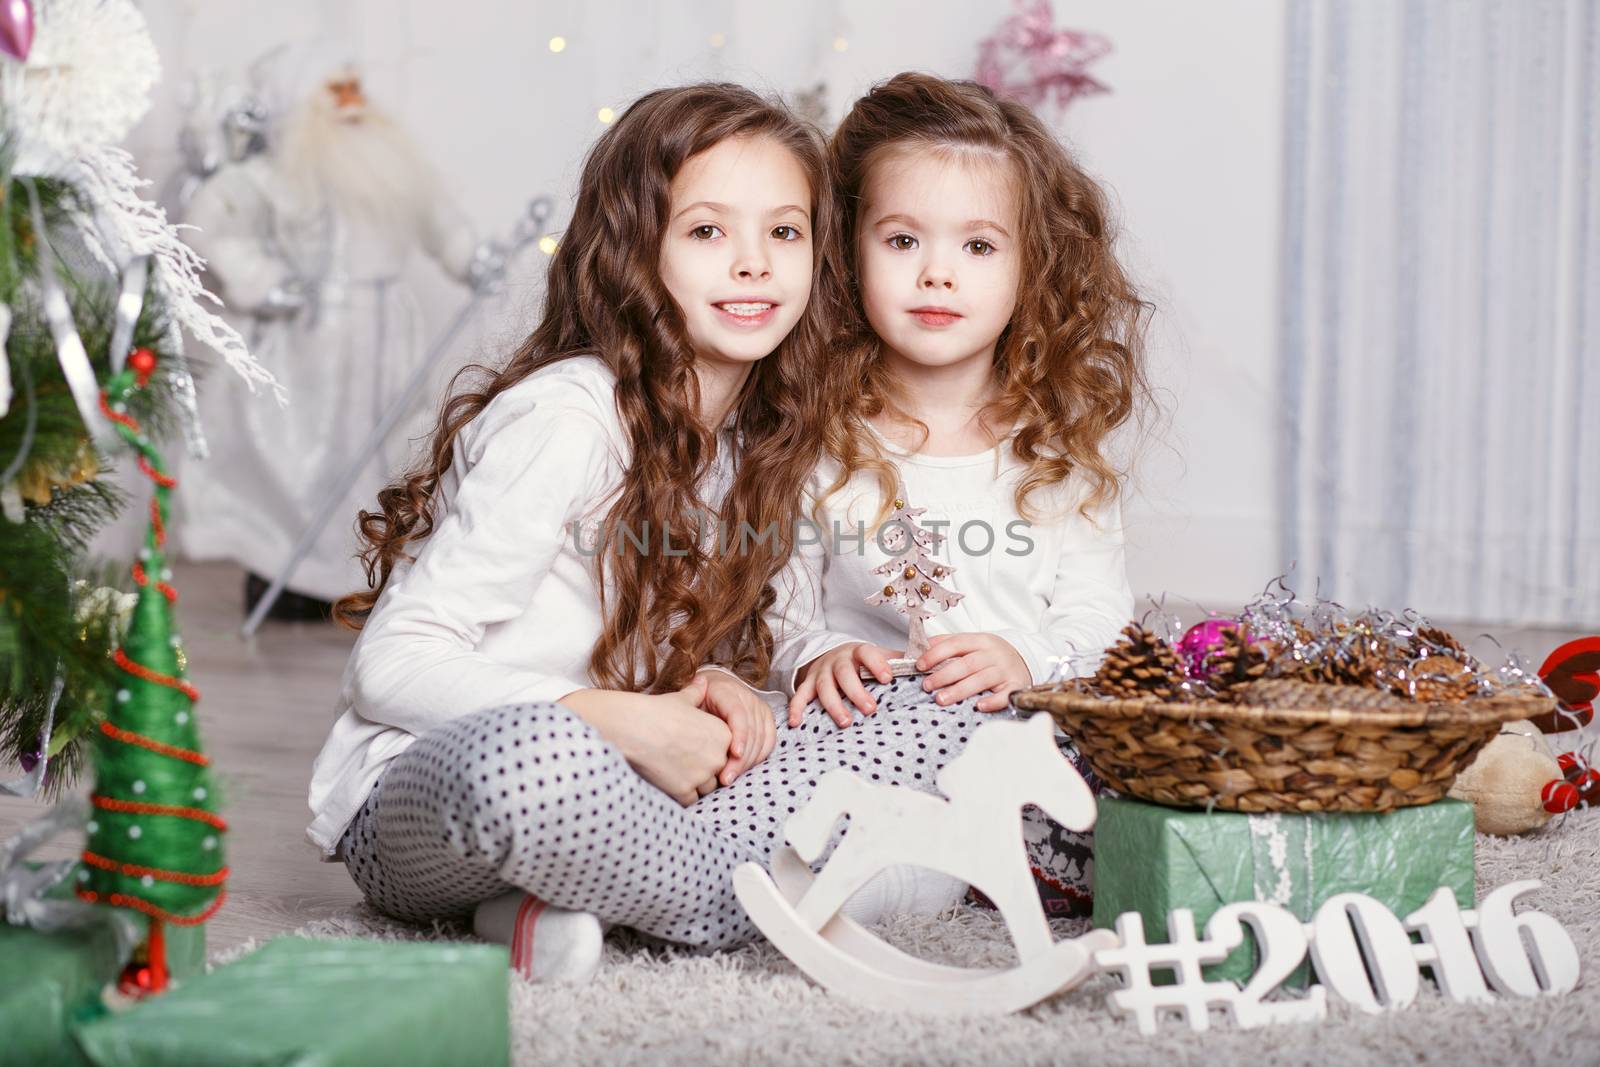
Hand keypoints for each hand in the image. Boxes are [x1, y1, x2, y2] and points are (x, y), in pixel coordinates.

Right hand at [617, 676, 732, 805]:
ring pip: (706, 787)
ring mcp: (701, 776)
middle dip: (705, 768)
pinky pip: (690, 799)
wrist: (633, 728)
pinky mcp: (684, 791)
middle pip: (718, 770)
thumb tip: (702, 681)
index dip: (711, 750)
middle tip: (684, 760)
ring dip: (695, 783)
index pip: (727, 750)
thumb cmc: (656, 711)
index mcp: (722, 734)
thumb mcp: (681, 699)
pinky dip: (682, 794)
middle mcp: (716, 756)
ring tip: (676, 770)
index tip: (694, 746)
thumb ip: (697, 693)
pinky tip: (669, 781)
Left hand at [696, 669, 776, 785]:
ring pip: (761, 739)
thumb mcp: (691, 701)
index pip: (739, 714)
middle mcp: (747, 698)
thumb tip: (691, 730)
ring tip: (730, 778)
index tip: (735, 754)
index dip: (740, 735)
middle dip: (741, 758)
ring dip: (748, 762)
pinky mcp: (767, 720)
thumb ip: (692, 714)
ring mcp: (760, 708)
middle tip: (725, 778)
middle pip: (751, 730)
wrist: (713, 689)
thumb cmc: (697, 700)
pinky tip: (743, 770)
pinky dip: (757, 758)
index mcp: (727, 691)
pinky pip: (769, 742)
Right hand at [789, 642, 902, 727]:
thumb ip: (900, 661)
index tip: (888, 678)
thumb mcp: (880, 657)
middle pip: (844, 673)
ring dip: (833, 705)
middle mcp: (837, 660)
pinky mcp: (808, 684)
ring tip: (845, 723)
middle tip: (870, 709)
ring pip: (824, 686)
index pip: (867, 653)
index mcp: (858, 652)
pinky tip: (796, 723)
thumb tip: (927, 663)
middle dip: (856, 691)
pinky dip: (797, 709)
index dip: (877, 664)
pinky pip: (800, 696)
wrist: (833, 655)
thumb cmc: (863, 662)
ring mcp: (821, 672)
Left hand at [915, 633, 1030, 712]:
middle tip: (926, 686)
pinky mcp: (1016, 686)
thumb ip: (948, 643)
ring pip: (982, 679)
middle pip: (967, 664)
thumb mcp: (973, 643)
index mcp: (980, 640)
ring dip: (960, 690)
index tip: (919, 665)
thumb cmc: (990, 655)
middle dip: (944, 675)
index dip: (936, 654)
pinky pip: (1005, 695)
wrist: (1024, 660)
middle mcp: (993, 654)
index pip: (956, 644)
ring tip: (941, 699)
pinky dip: (993, 701)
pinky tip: (979, 707)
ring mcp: (1005, 670)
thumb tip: (920, 646)